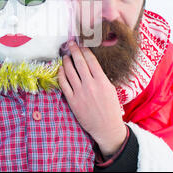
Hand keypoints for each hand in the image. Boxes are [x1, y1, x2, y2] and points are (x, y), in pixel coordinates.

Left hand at [58, 41, 126, 156]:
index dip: (85, 51)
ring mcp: (80, 93)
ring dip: (66, 62)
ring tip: (65, 56)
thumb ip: (101, 77)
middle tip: (71, 44)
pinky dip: (61, 75)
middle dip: (74, 51)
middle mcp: (91, 85)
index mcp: (102, 82)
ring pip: (70, 72)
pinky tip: (60, 70)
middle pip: (79, 63)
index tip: (82, 44)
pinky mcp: (73, 101)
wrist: (107, 127)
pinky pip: (64, 85)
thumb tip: (91, 65)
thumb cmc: (110, 108)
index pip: (91, 61)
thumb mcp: (111, 89)